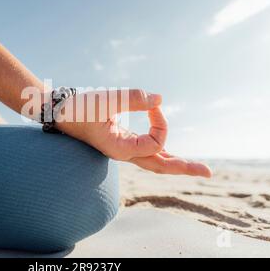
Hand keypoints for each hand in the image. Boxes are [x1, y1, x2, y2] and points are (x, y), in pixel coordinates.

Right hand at [56, 90, 211, 177]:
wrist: (59, 112)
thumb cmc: (78, 107)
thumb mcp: (105, 100)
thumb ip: (133, 98)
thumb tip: (160, 99)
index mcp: (120, 148)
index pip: (156, 143)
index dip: (161, 122)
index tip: (152, 103)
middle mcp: (123, 153)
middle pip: (160, 166)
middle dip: (184, 167)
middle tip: (210, 172)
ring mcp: (122, 149)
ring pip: (153, 161)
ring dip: (175, 163)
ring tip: (195, 168)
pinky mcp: (120, 142)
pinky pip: (146, 152)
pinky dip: (161, 153)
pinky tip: (170, 155)